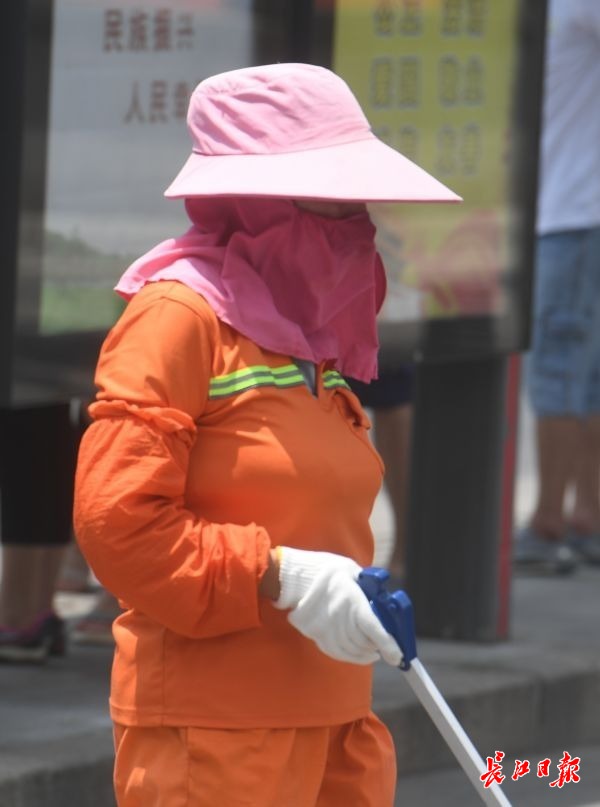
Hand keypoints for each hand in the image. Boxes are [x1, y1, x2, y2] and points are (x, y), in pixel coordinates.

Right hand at [273, 546, 401, 666]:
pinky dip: (351, 657)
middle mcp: (339, 616)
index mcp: (351, 599)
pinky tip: (359, 654)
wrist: (297, 577)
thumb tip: (385, 603)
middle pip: (364, 642)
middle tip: (387, 648)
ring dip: (366, 654)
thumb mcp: (352, 572)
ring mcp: (326, 628)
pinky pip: (337, 653)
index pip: (373, 628)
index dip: (388, 645)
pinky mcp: (316, 635)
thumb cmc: (329, 571)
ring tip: (373, 651)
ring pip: (352, 650)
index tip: (398, 656)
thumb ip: (369, 588)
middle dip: (378, 647)